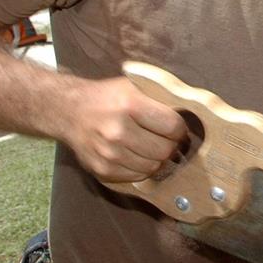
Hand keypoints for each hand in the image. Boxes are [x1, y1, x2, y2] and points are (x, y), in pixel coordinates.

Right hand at [63, 76, 187, 182]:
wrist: (67, 110)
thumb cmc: (107, 97)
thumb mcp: (133, 86)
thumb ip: (161, 97)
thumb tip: (194, 111)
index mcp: (129, 104)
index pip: (173, 126)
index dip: (179, 128)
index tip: (175, 126)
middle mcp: (117, 130)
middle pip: (165, 150)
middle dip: (170, 145)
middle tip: (164, 138)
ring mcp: (108, 153)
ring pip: (154, 166)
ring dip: (157, 158)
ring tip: (148, 145)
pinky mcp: (102, 170)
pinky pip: (138, 176)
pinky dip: (142, 168)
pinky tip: (134, 154)